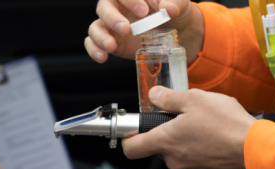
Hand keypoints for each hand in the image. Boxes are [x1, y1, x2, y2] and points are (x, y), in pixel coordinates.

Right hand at [85, 0, 203, 64]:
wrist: (179, 32)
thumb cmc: (176, 12)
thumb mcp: (180, 5)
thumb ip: (174, 3)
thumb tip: (168, 8)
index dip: (131, 0)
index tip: (144, 11)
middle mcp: (118, 8)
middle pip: (104, 7)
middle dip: (112, 18)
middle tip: (126, 29)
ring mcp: (113, 26)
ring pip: (96, 27)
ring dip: (100, 37)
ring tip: (111, 47)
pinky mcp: (113, 42)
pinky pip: (94, 44)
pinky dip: (94, 50)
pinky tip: (102, 57)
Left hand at [122, 87, 256, 168]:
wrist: (253, 147)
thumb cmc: (225, 124)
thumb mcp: (194, 99)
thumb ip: (168, 98)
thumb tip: (154, 96)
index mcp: (165, 141)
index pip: (131, 148)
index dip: (127, 137)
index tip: (133, 127)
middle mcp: (173, 159)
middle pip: (157, 145)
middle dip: (164, 130)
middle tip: (181, 115)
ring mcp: (189, 166)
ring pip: (176, 149)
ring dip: (182, 136)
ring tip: (202, 122)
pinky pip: (191, 155)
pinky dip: (195, 144)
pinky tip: (211, 133)